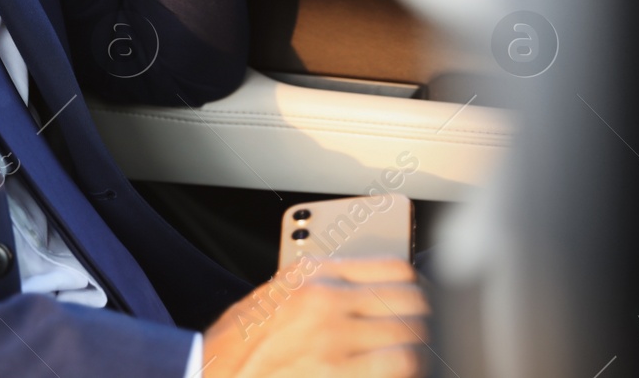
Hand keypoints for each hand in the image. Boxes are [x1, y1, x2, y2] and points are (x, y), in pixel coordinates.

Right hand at [202, 258, 429, 377]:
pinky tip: (399, 370)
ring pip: (411, 340)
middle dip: (421, 317)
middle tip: (420, 326)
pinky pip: (399, 369)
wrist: (217, 372)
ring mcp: (336, 343)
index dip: (416, 284)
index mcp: (314, 275)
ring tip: (413, 352)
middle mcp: (328, 303)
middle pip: (411, 304)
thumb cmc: (245, 337)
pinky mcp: (341, 376)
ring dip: (418, 347)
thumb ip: (327, 283)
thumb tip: (375, 287)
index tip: (418, 294)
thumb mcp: (281, 291)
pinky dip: (407, 370)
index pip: (395, 270)